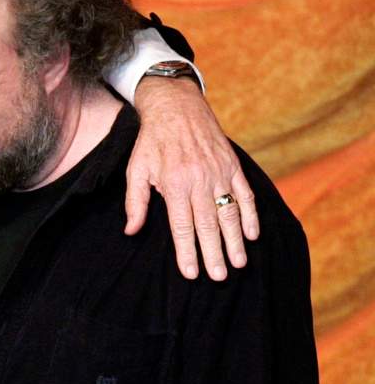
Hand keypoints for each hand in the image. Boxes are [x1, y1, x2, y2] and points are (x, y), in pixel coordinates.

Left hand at [125, 77, 258, 280]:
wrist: (176, 106)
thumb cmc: (152, 142)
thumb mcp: (135, 170)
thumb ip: (135, 202)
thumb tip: (131, 231)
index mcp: (174, 184)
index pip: (182, 226)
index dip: (187, 252)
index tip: (192, 273)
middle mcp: (199, 180)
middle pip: (208, 225)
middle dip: (214, 254)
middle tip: (219, 277)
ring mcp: (219, 172)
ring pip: (230, 213)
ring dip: (235, 240)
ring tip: (238, 263)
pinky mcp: (232, 165)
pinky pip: (245, 194)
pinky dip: (250, 215)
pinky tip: (252, 234)